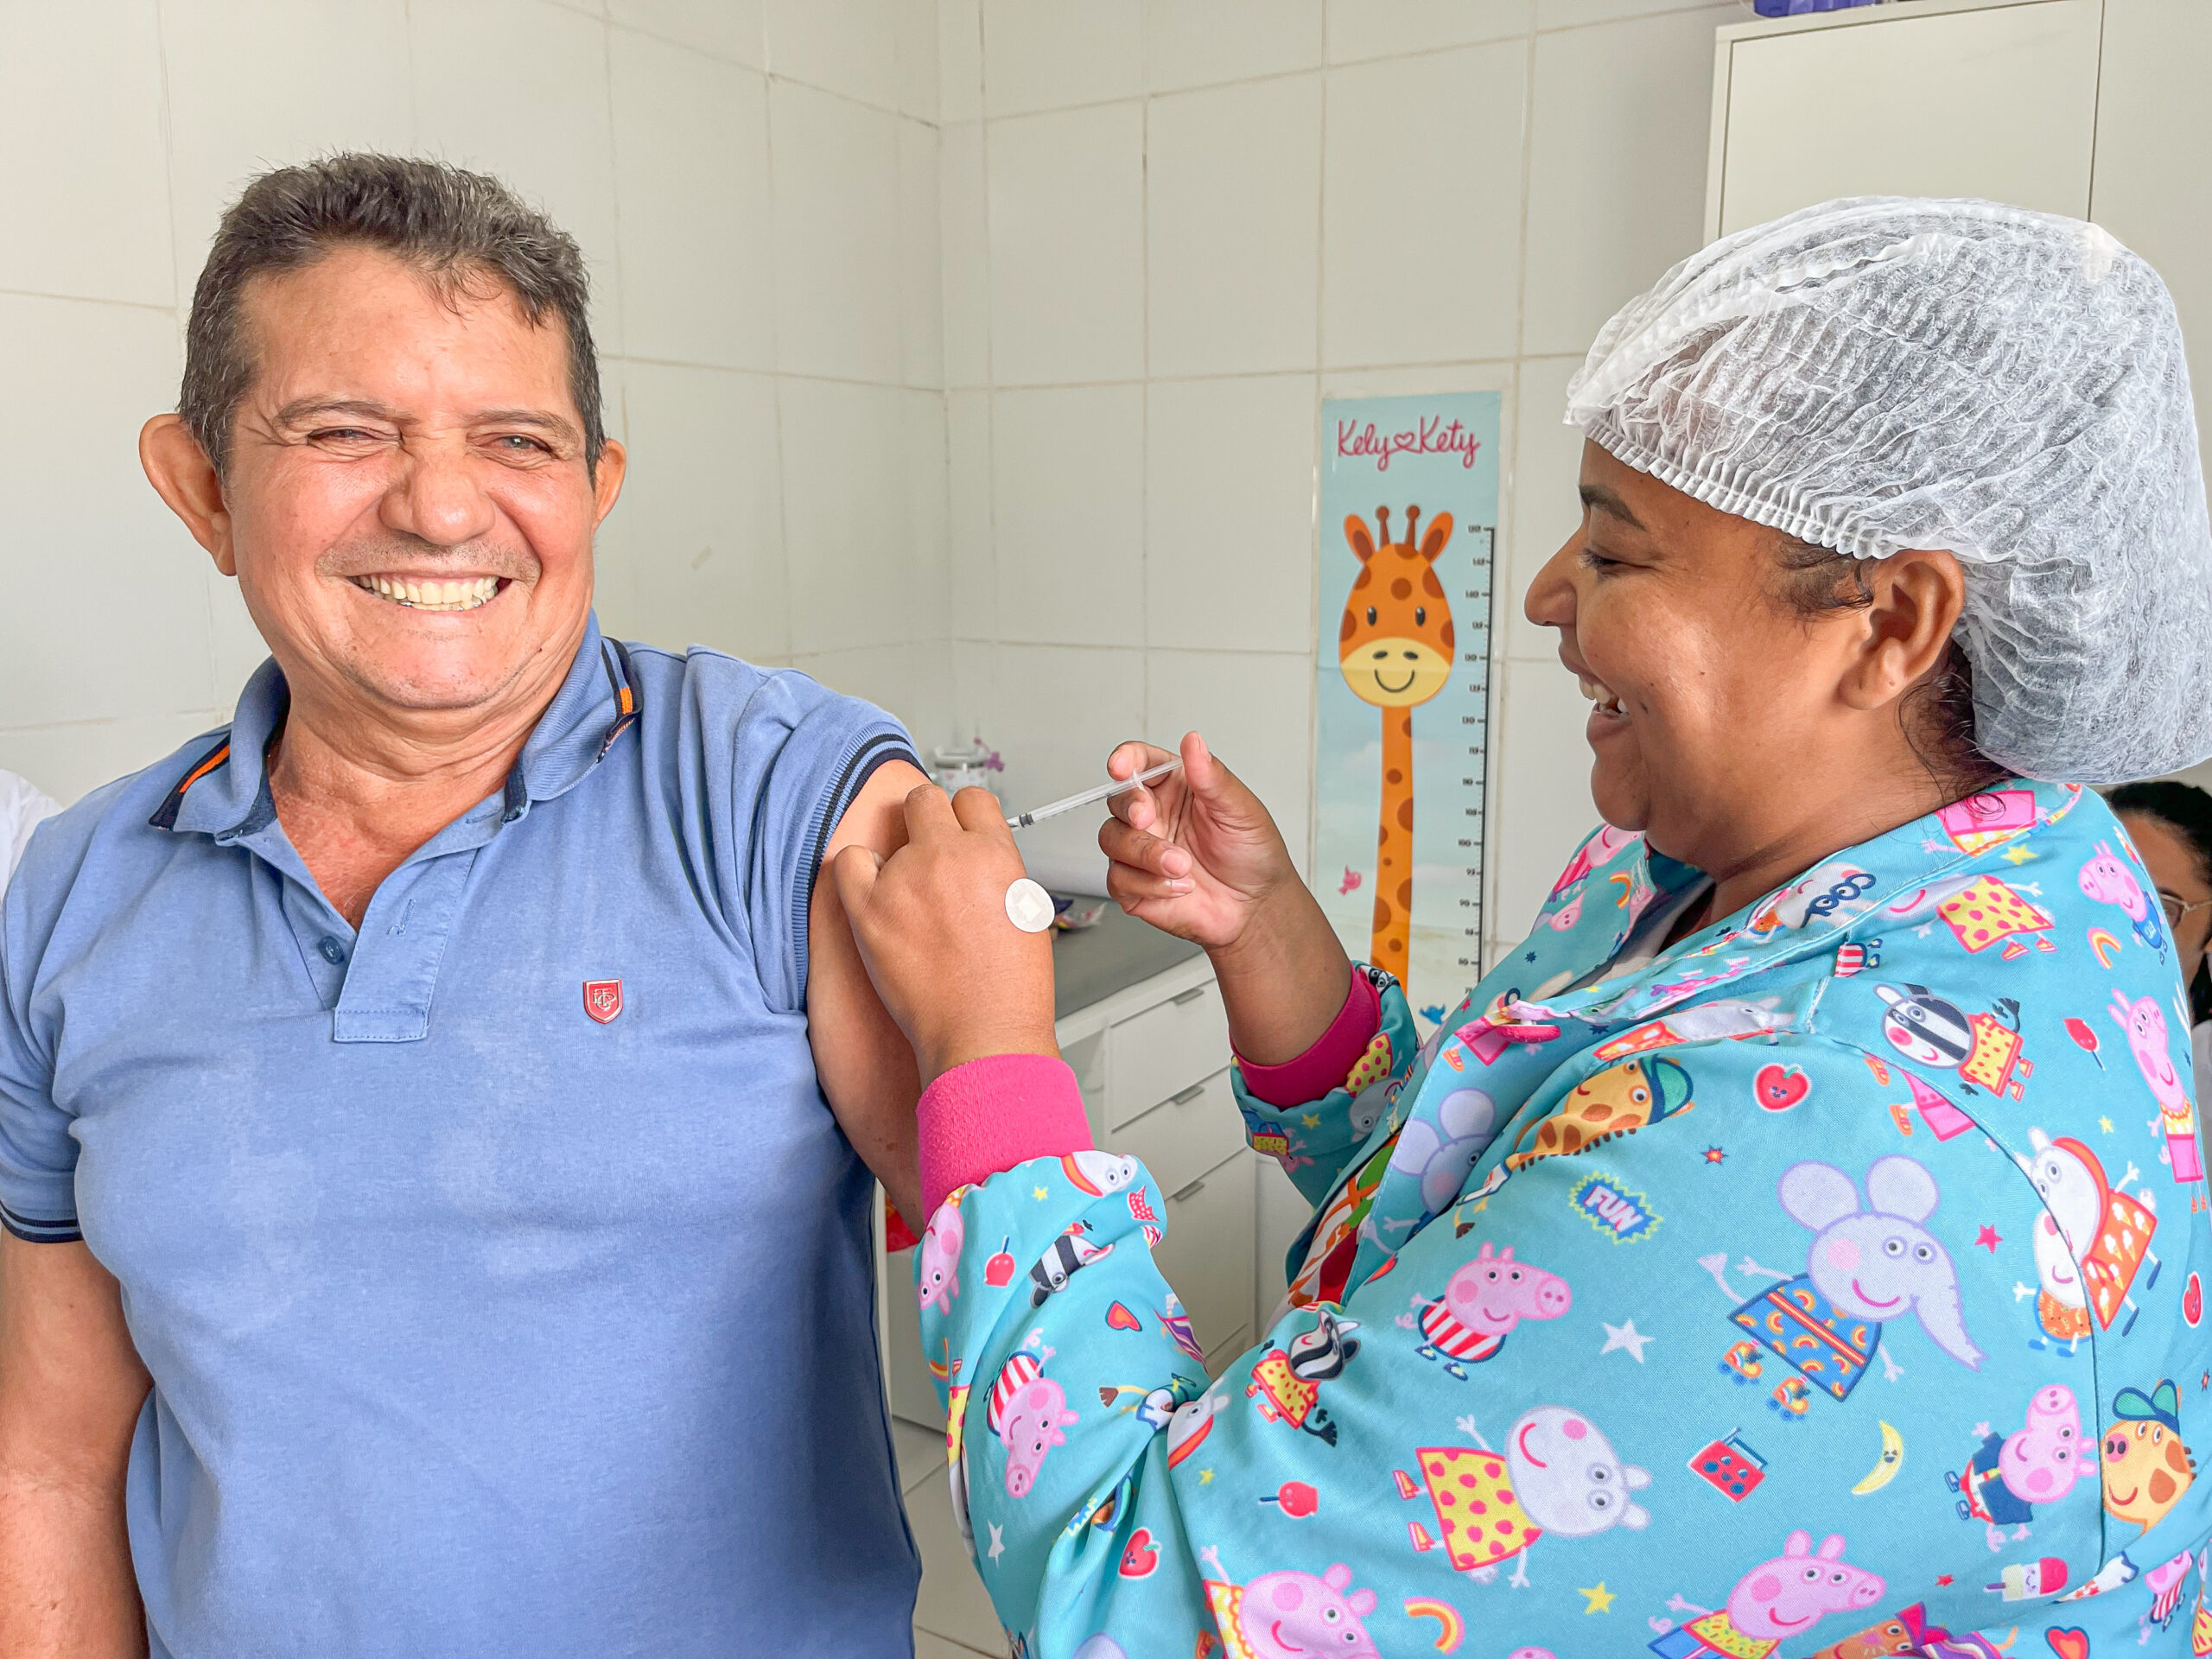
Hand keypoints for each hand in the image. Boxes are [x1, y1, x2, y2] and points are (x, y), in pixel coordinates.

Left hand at [832, 784, 1058, 1084]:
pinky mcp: (869, 908)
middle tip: (928, 855)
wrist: (983, 1034)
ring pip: (888, 831)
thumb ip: (997, 872)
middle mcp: (950, 856)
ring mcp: (906, 879)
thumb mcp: (1026, 911)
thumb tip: (976, 859)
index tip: (956, 830)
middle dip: (927, 822)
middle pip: (925, 801)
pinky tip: (874, 895)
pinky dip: (857, 872)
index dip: (963, 816)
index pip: (972, 799)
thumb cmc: (1009, 989)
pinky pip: (848, 861)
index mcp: (996, 854)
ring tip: (908, 899)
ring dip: (896, 858)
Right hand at [1098, 732, 1299, 951]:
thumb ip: (1212, 777)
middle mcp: (1154, 815)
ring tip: (1183, 866)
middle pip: (1117, 799)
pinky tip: (1180, 887)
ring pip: (1112, 839)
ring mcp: (1141, 850)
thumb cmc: (1252, 854)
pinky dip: (1149, 884)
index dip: (1125, 759)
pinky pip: (1118, 878)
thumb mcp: (1240, 810)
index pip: (1140, 763)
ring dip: (1145, 853)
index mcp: (1175, 788)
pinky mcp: (1135, 885)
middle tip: (1147, 819)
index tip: (1120, 766)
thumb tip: (1193, 742)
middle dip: (1129, 807)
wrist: (1255, 907)